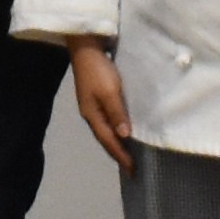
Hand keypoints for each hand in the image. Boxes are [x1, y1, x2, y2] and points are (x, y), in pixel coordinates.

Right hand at [65, 37, 135, 168]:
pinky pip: (107, 121)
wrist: (85, 48)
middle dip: (118, 154)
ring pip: (106, 131)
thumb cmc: (98, 70)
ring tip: (128, 154)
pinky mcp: (96, 98)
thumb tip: (125, 135)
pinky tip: (122, 130)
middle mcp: (91, 114)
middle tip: (132, 168)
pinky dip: (115, 130)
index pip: (109, 142)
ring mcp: (92, 106)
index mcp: (93, 116)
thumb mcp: (110, 91)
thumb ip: (117, 113)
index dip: (121, 156)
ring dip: (117, 143)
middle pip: (105, 140)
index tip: (133, 170)